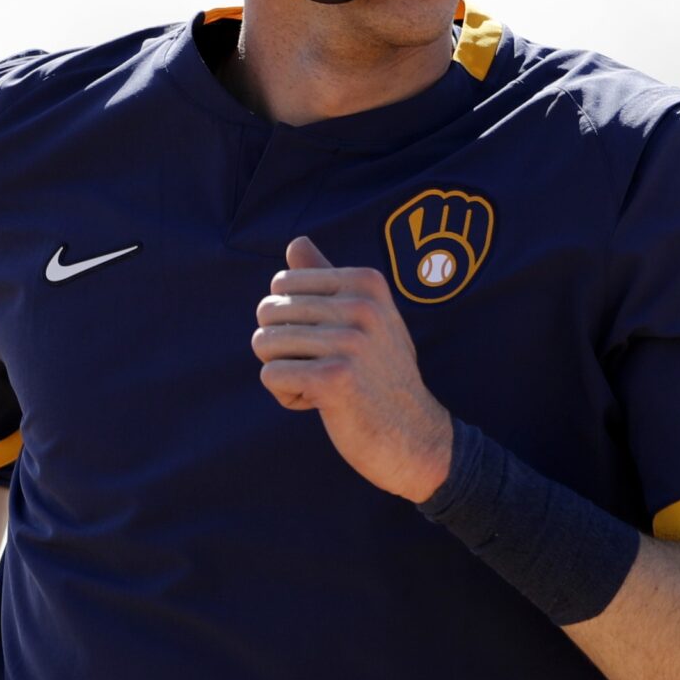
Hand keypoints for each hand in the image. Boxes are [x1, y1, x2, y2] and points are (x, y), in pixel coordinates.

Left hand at [252, 236, 453, 500]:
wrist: (415, 436)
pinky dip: (286, 395)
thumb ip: (328, 278)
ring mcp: (349, 342)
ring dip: (284, 371)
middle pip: (268, 311)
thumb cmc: (380, 375)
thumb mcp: (365, 318)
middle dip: (282, 346)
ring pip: (263, 342)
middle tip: (321, 367)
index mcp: (366, 281)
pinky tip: (321, 403)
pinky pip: (270, 374)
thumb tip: (295, 243)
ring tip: (322, 384)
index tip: (327, 343)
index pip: (282, 283)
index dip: (292, 318)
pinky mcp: (334, 379)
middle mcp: (361, 305)